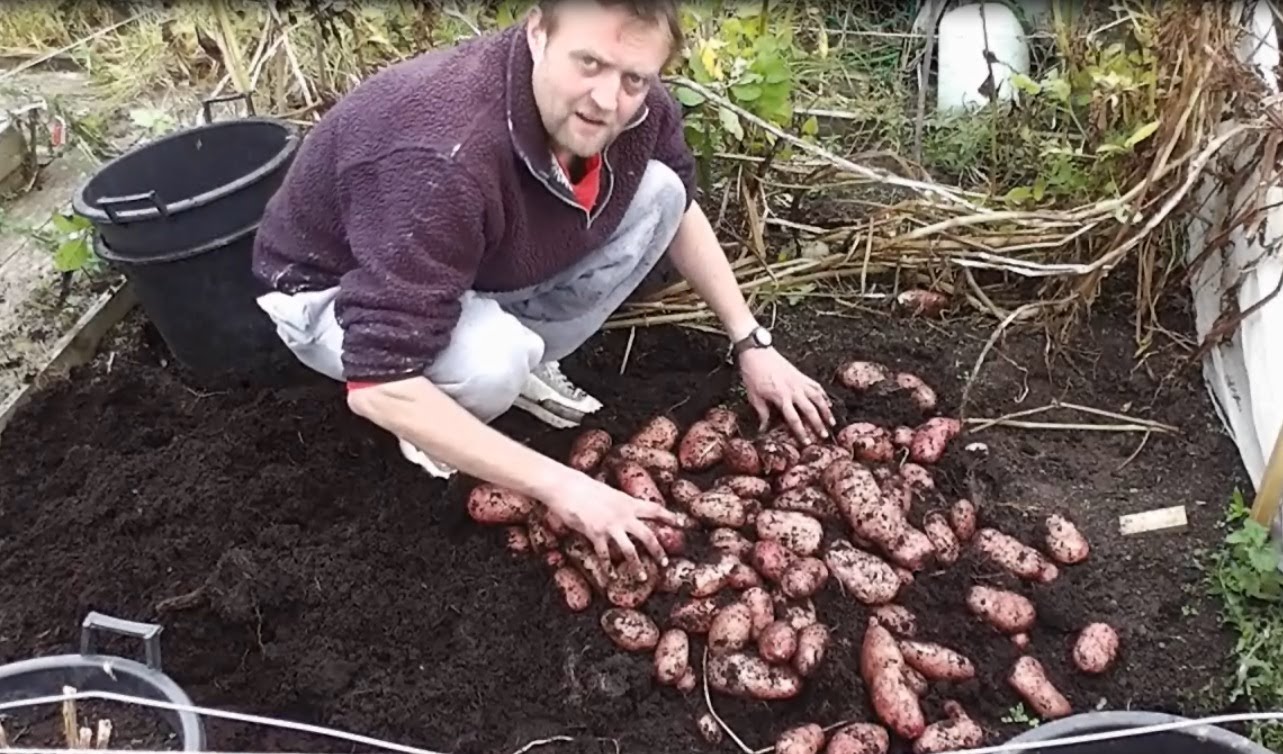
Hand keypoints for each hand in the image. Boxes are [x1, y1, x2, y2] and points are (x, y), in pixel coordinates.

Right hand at [543, 471, 680, 573]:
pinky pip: (605, 555)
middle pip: (648, 535)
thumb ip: (617, 503)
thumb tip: (621, 508)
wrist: (565, 486)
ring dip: (637, 565)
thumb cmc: (582, 486)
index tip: (682, 523)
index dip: (669, 516)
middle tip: (665, 563)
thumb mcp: (607, 492)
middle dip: (658, 550)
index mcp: (627, 502)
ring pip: (630, 550)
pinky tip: (610, 578)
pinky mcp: (596, 534)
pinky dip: (608, 569)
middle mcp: (623, 514)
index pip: (655, 509)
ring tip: (642, 577)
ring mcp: (610, 525)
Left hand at [738, 347, 835, 443]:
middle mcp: (793, 390)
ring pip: (818, 397)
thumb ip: (762, 413)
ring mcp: (799, 381)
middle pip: (810, 410)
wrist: (756, 352)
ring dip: (826, 410)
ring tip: (832, 422)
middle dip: (818, 424)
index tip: (807, 442)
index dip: (801, 432)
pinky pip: (816, 386)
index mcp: (781, 397)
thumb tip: (763, 429)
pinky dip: (823, 395)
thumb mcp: (754, 396)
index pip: (794, 419)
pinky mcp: (801, 375)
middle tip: (824, 436)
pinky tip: (828, 403)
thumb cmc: (753, 374)